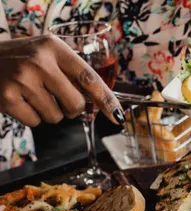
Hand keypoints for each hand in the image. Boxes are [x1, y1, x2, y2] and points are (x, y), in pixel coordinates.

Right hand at [0, 35, 123, 126]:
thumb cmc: (21, 59)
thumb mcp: (46, 54)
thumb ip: (72, 72)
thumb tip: (101, 102)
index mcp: (54, 47)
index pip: (90, 79)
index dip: (107, 100)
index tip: (118, 115)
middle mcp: (39, 61)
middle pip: (76, 104)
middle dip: (72, 109)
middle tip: (56, 97)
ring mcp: (22, 79)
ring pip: (56, 117)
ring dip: (48, 112)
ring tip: (32, 95)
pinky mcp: (8, 97)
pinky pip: (36, 122)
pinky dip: (31, 117)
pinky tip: (20, 100)